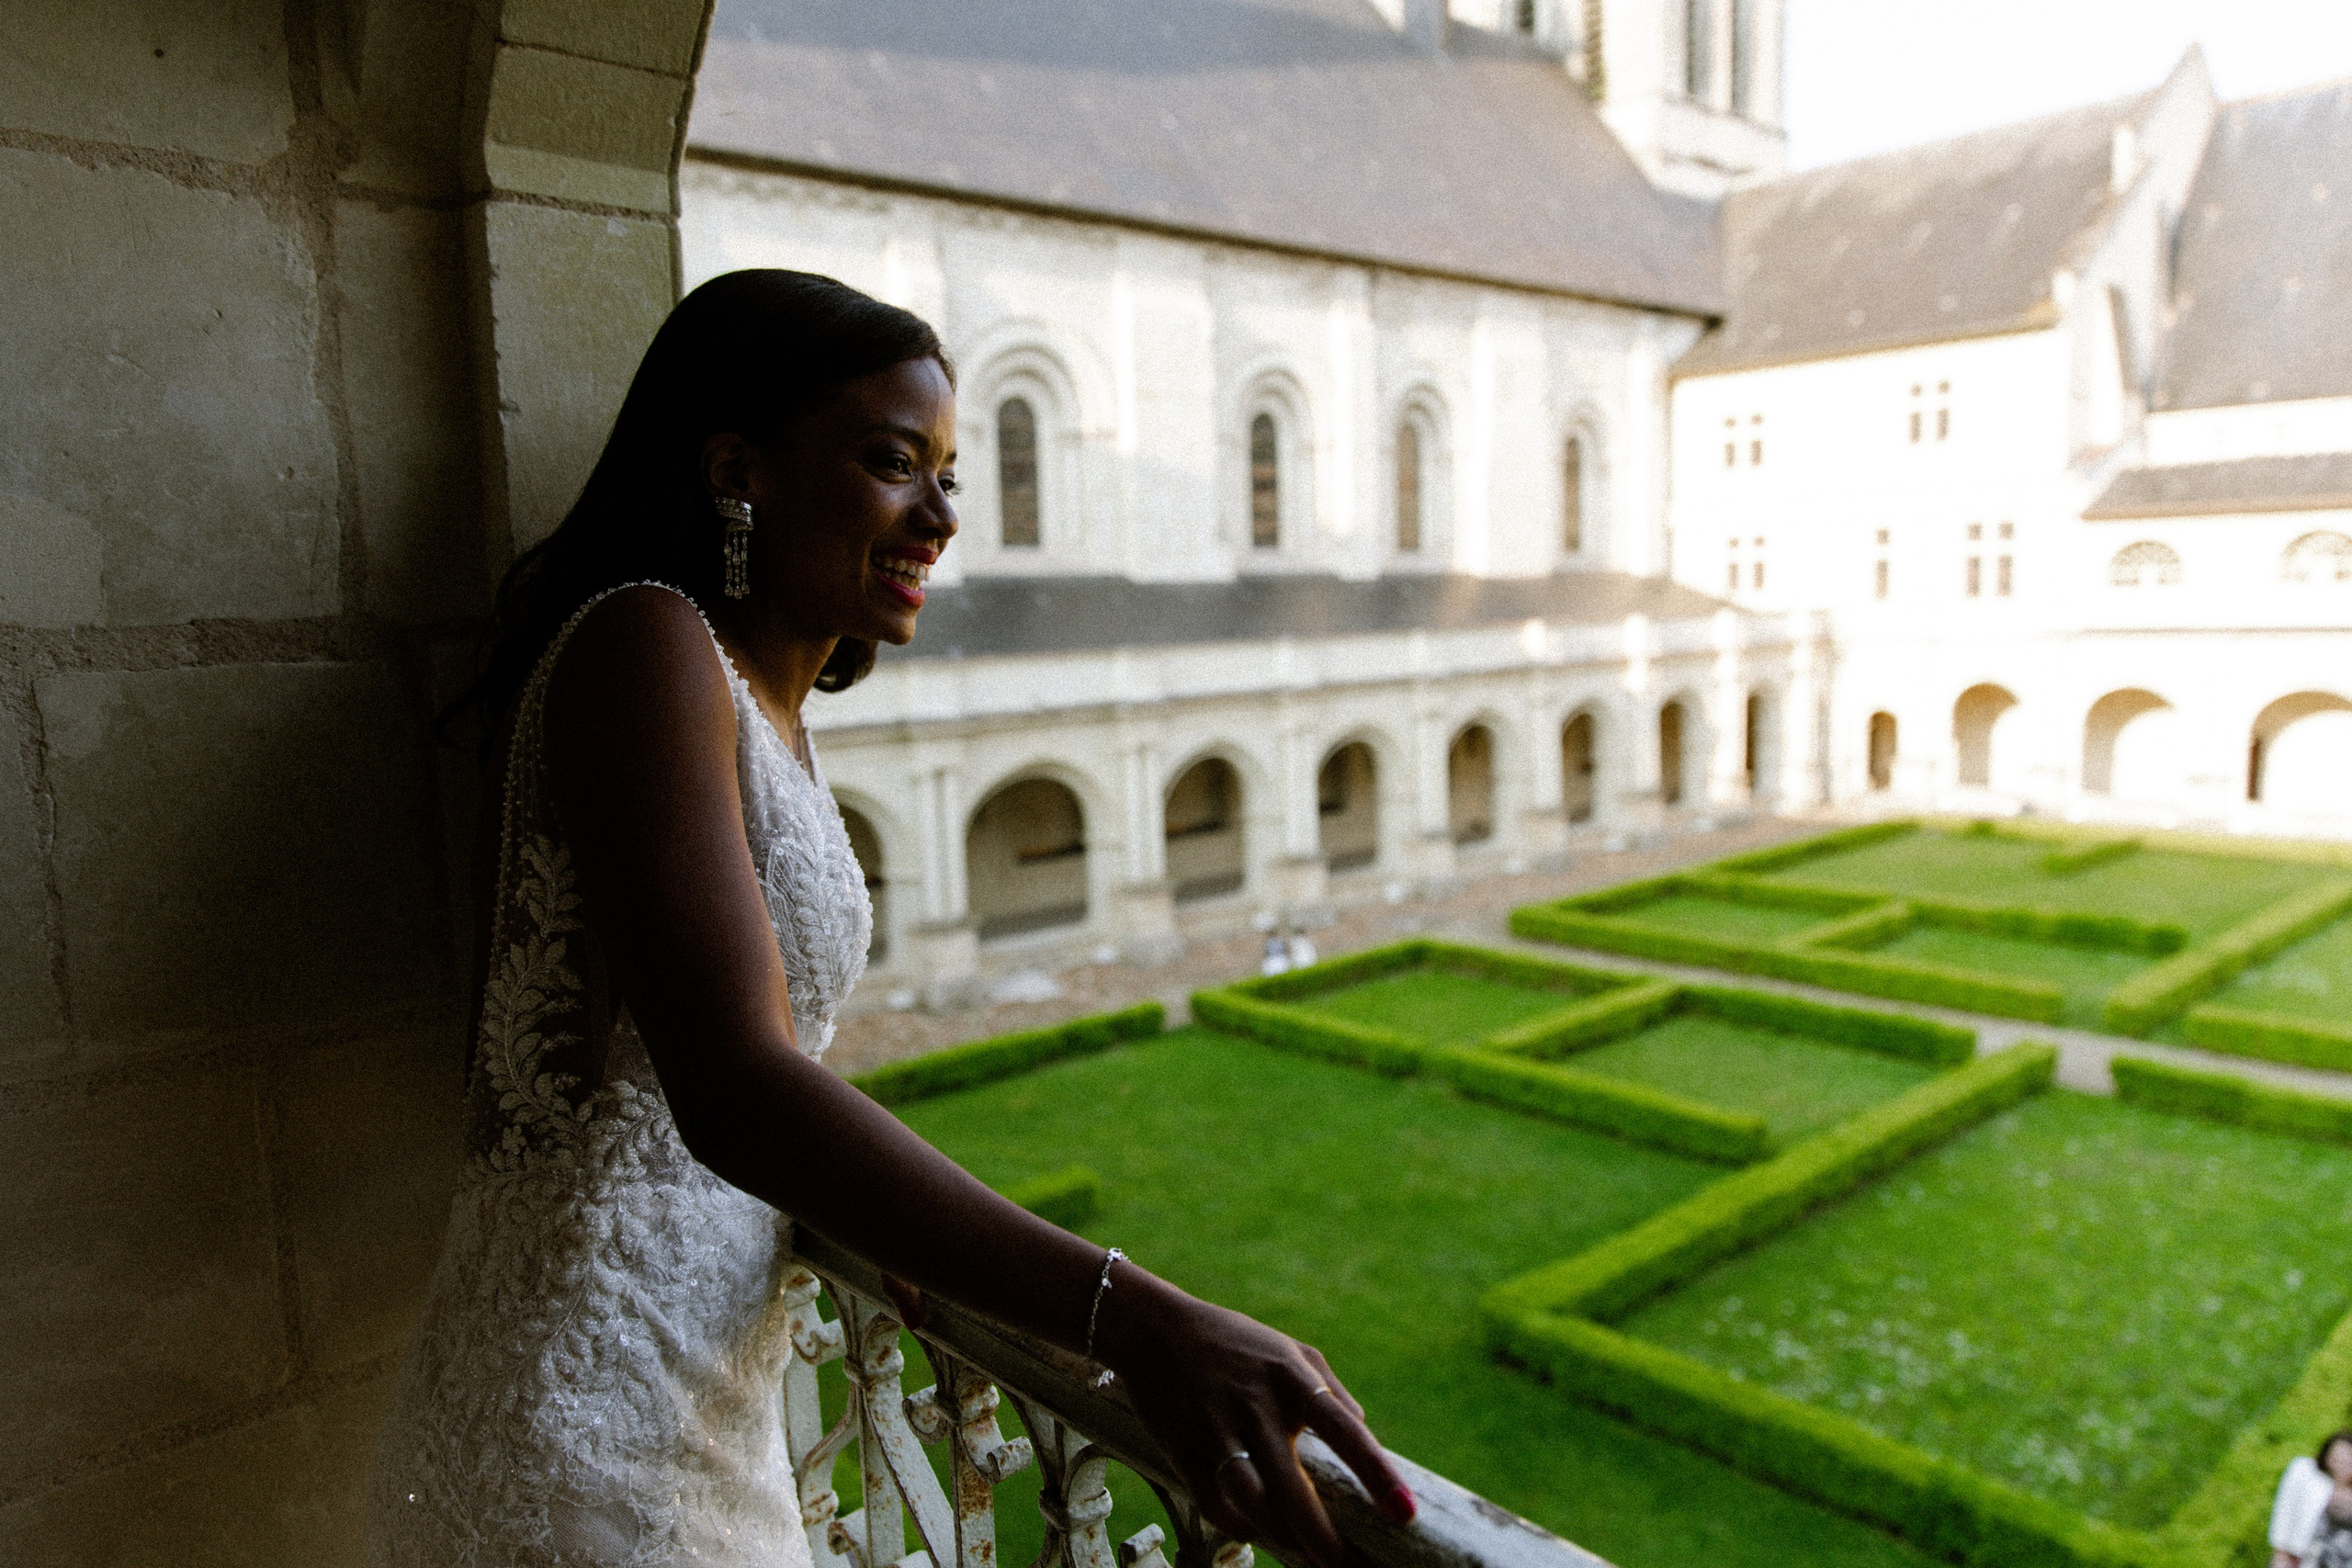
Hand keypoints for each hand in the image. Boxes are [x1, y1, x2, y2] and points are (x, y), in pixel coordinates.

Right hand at [1095, 1267, 1414, 1567]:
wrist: (1156, 1330)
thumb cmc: (1235, 1343)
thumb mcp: (1290, 1350)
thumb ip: (1330, 1388)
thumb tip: (1361, 1426)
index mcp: (1293, 1378)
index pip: (1345, 1431)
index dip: (1377, 1474)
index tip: (1405, 1513)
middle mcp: (1256, 1405)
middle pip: (1294, 1487)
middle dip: (1323, 1538)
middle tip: (1347, 1566)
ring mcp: (1217, 1430)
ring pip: (1254, 1504)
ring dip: (1284, 1540)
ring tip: (1308, 1557)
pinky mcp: (1185, 1450)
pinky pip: (1217, 1505)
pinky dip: (1242, 1528)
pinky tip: (1259, 1533)